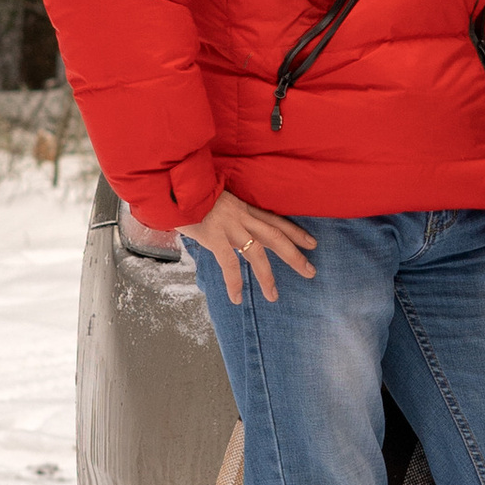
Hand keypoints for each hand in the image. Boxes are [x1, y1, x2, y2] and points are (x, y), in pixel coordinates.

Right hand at [184, 189, 318, 305]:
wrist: (173, 187)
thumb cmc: (190, 196)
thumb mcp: (216, 201)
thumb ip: (226, 215)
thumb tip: (228, 230)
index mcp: (243, 208)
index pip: (275, 220)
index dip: (295, 232)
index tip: (311, 243)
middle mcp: (241, 216)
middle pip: (275, 236)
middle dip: (294, 255)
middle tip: (310, 271)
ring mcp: (229, 226)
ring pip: (257, 253)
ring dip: (267, 276)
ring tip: (274, 296)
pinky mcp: (214, 236)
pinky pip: (229, 263)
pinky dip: (234, 282)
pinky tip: (237, 298)